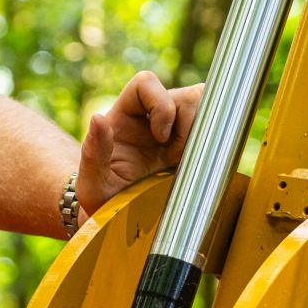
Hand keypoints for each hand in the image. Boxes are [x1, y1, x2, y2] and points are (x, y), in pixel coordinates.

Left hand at [78, 71, 203, 216]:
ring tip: (189, 164)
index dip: (160, 103)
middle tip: (180, 156)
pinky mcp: (192, 150)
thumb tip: (98, 118)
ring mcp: (176, 134)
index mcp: (126, 118)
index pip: (146, 83)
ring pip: (205, 110)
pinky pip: (215, 135)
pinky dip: (214, 148)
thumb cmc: (101, 202)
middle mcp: (152, 120)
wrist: (118, 223)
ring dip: (205, 136)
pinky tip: (199, 169)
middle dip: (192, 121)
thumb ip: (93, 153)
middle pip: (186, 94)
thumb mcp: (92, 185)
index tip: (160, 138)